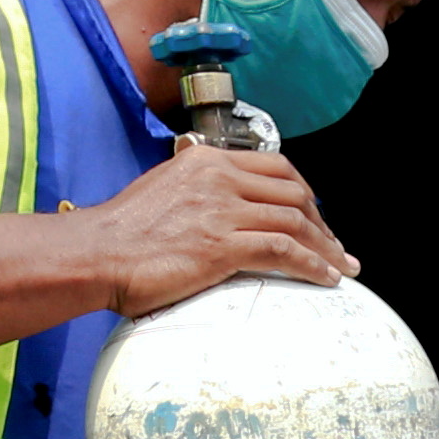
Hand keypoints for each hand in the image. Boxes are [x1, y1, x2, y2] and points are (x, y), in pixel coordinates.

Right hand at [76, 142, 357, 314]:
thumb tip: (224, 207)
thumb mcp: (164, 190)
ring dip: (326, 248)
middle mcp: (218, 178)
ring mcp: (222, 211)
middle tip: (335, 246)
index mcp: (206, 159)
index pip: (275, 167)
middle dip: (322, 222)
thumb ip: (199, 190)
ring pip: (295, 222)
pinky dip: (312, 265)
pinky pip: (283, 251)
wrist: (95, 253)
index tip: (315, 216)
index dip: (304, 193)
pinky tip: (326, 278)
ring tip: (342, 267)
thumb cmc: (124, 233)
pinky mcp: (222, 246)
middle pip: (294, 193)